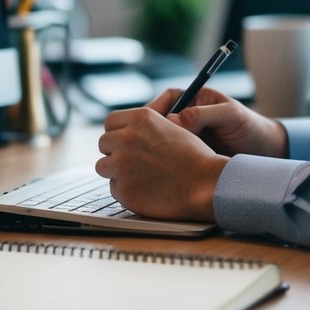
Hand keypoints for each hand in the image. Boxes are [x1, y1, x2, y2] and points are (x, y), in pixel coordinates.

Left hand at [95, 106, 226, 220]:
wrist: (205, 183)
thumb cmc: (194, 156)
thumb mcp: (172, 125)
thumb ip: (145, 124)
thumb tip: (127, 125)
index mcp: (140, 118)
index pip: (110, 122)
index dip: (118, 133)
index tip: (125, 141)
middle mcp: (126, 138)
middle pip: (104, 144)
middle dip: (115, 152)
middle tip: (133, 161)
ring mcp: (121, 165)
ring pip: (103, 166)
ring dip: (116, 171)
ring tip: (138, 175)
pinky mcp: (123, 189)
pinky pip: (114, 188)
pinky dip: (126, 190)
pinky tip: (145, 189)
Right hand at [158, 87, 288, 158]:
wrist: (266, 153)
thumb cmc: (250, 127)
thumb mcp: (230, 116)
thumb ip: (204, 114)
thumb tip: (175, 119)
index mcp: (194, 99)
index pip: (167, 99)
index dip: (155, 110)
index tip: (150, 124)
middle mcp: (187, 116)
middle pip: (160, 121)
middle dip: (154, 132)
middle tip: (153, 144)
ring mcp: (187, 137)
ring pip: (164, 140)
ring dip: (160, 148)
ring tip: (159, 159)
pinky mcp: (189, 156)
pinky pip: (173, 156)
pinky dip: (169, 161)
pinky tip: (169, 169)